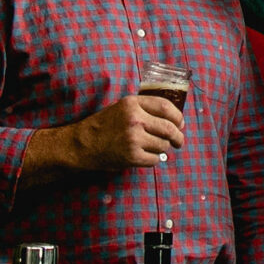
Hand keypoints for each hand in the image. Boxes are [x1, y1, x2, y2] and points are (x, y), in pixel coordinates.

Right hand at [63, 96, 185, 169]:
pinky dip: (153, 159)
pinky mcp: (132, 156)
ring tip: (152, 148)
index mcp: (132, 103)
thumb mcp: (122, 108)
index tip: (180, 123)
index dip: (177, 116)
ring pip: (163, 145)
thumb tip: (175, 119)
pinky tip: (144, 156)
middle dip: (178, 137)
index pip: (166, 107)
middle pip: (169, 128)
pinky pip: (154, 159)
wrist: (82, 145)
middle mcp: (134, 119)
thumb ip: (145, 108)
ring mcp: (133, 138)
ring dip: (162, 148)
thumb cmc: (104, 126)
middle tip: (179, 141)